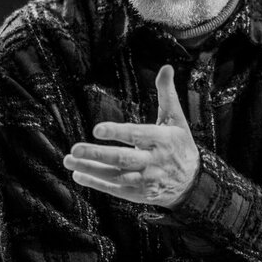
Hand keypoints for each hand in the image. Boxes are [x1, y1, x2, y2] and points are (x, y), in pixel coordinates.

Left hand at [63, 65, 199, 208]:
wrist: (192, 182)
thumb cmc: (180, 144)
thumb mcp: (177, 118)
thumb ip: (167, 93)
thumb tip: (166, 67)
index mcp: (163, 140)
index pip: (137, 135)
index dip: (117, 133)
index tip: (97, 129)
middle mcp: (154, 162)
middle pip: (123, 159)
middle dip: (97, 154)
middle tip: (75, 148)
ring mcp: (146, 180)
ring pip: (115, 175)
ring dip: (91, 168)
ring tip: (69, 159)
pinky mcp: (139, 194)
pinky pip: (115, 189)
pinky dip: (96, 183)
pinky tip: (79, 174)